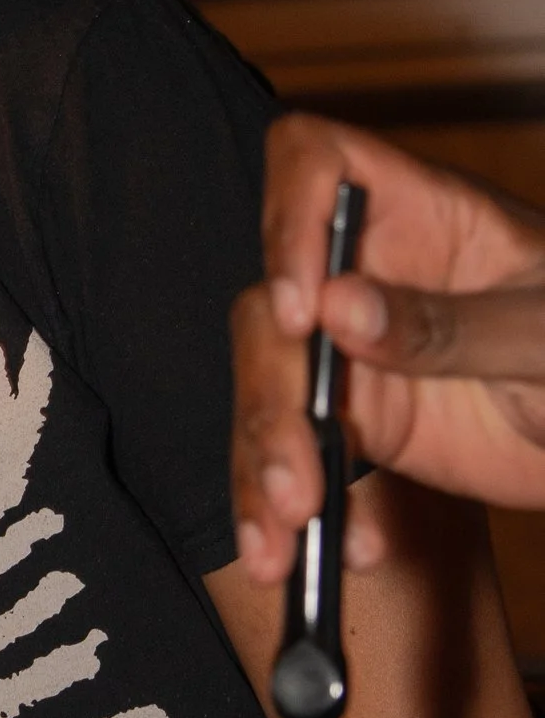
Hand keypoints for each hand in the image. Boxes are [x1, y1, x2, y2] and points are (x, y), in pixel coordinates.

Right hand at [232, 117, 544, 578]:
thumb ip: (452, 323)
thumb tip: (340, 307)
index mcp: (421, 213)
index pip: (315, 162)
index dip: (288, 216)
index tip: (300, 308)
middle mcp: (367, 273)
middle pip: (272, 302)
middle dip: (272, 391)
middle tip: (297, 472)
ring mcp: (356, 351)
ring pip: (270, 389)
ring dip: (264, 461)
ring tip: (287, 531)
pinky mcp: (360, 424)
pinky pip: (299, 460)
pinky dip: (291, 513)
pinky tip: (312, 555)